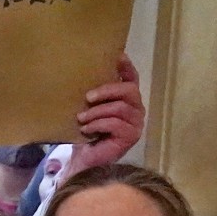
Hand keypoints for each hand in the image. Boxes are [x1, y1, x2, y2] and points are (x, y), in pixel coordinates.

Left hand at [69, 56, 145, 171]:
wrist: (84, 159)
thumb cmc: (86, 132)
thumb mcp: (88, 109)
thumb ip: (93, 95)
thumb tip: (80, 73)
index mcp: (127, 100)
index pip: (132, 79)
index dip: (127, 67)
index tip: (118, 56)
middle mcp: (136, 109)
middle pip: (129, 91)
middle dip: (108, 90)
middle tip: (87, 97)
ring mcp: (136, 123)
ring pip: (120, 108)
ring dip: (97, 111)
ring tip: (81, 118)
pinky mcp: (131, 137)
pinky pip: (116, 124)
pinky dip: (98, 124)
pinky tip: (86, 129)